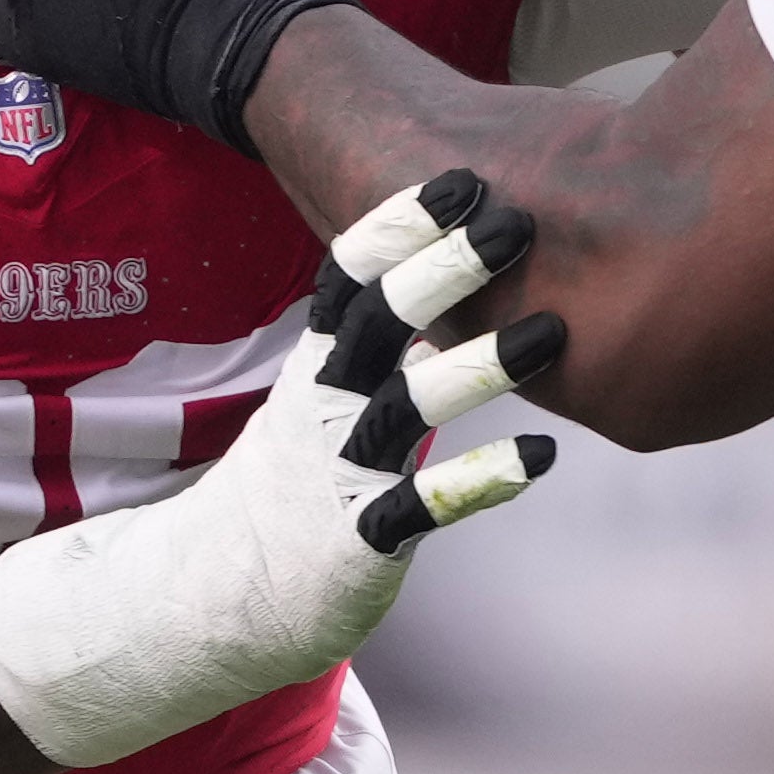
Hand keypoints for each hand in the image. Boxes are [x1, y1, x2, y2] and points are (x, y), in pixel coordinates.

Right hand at [0, 171, 564, 768]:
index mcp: (319, 363)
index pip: (350, 278)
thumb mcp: (326, 396)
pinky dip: (480, 478)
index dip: (399, 227)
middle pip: (379, 321)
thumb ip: (382, 340)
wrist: (220, 592)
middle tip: (514, 222)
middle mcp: (327, 405)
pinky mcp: (362, 537)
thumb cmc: (300, 478)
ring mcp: (342, 470)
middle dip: (444, 268)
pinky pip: (424, 504)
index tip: (458, 180)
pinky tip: (540, 456)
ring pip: (408, 406)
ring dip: (480, 365)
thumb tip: (455, 265)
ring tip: (553, 331)